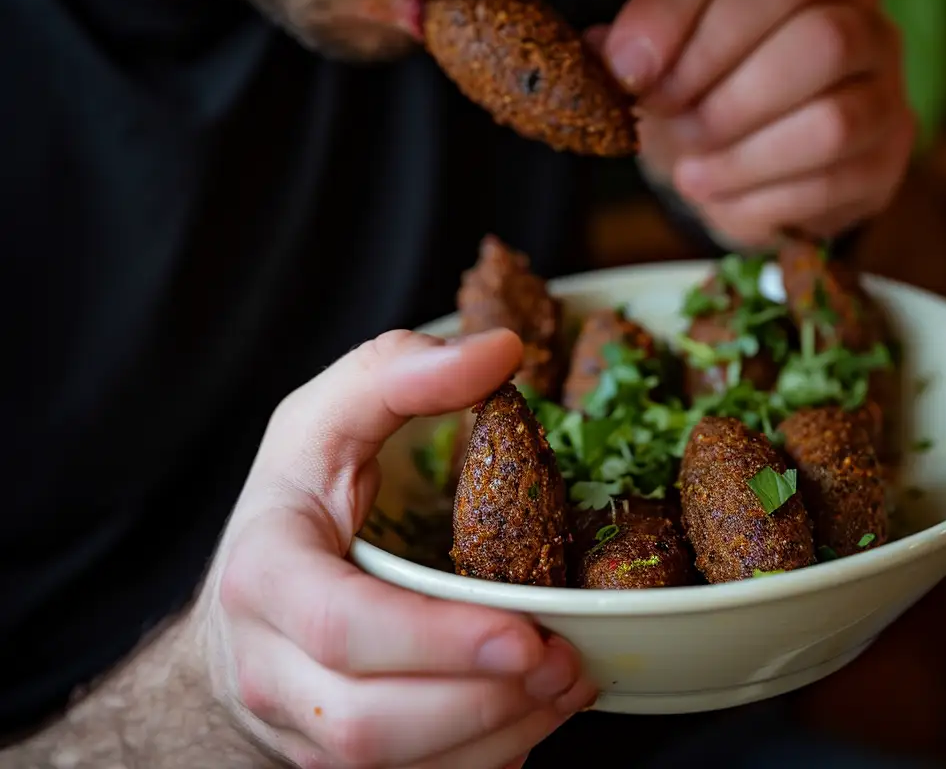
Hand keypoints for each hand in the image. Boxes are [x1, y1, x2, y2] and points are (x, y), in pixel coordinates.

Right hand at [200, 328, 596, 768]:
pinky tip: (534, 718)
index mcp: (263, 575)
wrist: (243, 599)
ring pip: (383, 768)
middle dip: (478, 703)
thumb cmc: (297, 494)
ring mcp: (292, 729)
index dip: (435, 641)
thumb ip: (406, 372)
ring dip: (490, 738)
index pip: (339, 628)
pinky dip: (475, 762)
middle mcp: (267, 668)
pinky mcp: (327, 763)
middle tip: (568, 661)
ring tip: (570, 684)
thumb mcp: (332, 411)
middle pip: (366, 722)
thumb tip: (502, 351)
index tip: (524, 633)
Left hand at [603, 0, 915, 243]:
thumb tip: (604, 54)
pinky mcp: (896, 126)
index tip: (624, 66)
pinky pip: (844, 140)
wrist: (756, 167)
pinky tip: (725, 196)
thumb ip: (627, 49)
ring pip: (827, 51)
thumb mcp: (657, 61)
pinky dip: (768, 178)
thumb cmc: (700, 93)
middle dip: (709, 55)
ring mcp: (882, 50)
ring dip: (740, 120)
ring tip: (690, 169)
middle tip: (662, 113)